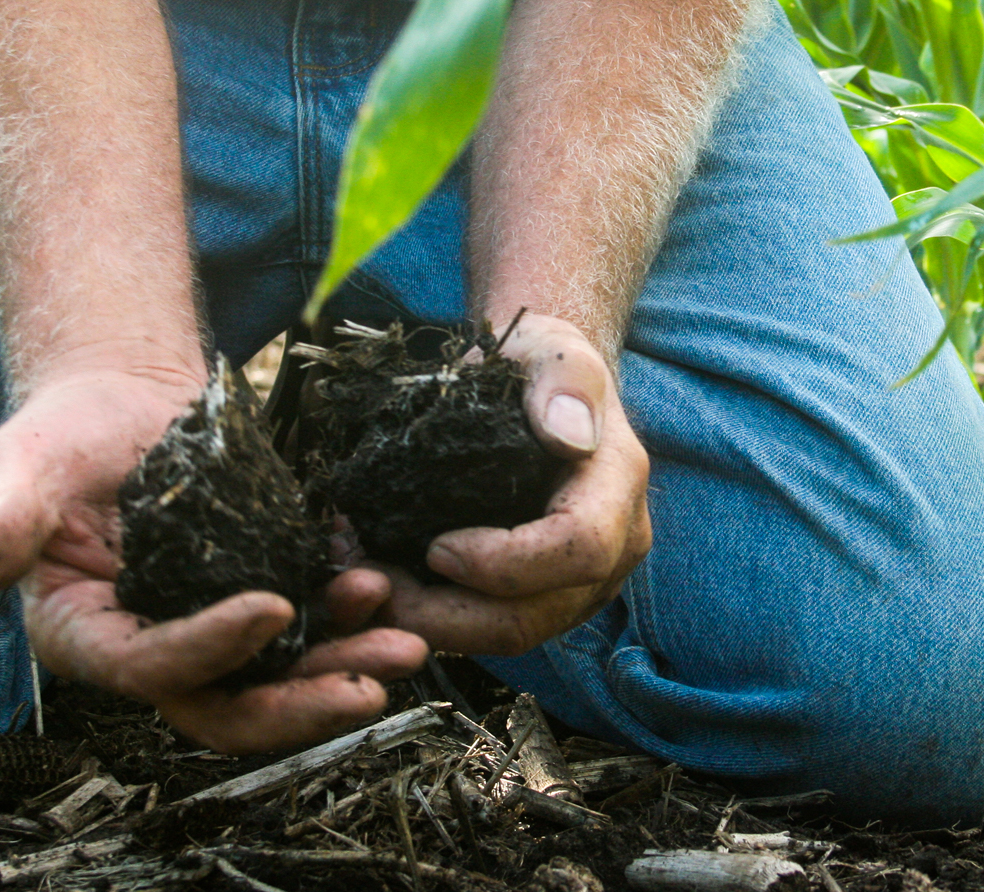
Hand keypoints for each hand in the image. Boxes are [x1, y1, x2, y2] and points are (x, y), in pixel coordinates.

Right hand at [0, 359, 427, 752]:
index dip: (208, 649)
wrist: (118, 400)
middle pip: (227, 704)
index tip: (271, 606)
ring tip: (406, 643)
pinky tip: (386, 586)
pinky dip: (351, 615)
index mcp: (85, 635)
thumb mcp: (18, 466)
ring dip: (344, 666)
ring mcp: (210, 627)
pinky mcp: (259, 591)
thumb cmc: (58, 434)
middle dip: (301, 703)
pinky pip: (311, 625)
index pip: (148, 667)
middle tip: (374, 683)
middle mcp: (152, 648)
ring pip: (281, 675)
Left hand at [379, 313, 652, 655]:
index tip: (435, 545)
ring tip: (366, 582)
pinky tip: (386, 582)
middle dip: (444, 616)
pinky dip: (434, 617)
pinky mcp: (547, 595)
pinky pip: (492, 627)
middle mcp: (613, 547)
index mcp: (617, 487)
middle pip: (534, 617)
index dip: (505, 562)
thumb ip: (563, 379)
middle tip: (370, 583)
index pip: (578, 549)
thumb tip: (569, 434)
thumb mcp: (548, 348)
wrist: (544, 387)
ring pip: (508, 635)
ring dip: (429, 623)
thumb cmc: (541, 365)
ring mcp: (582, 581)